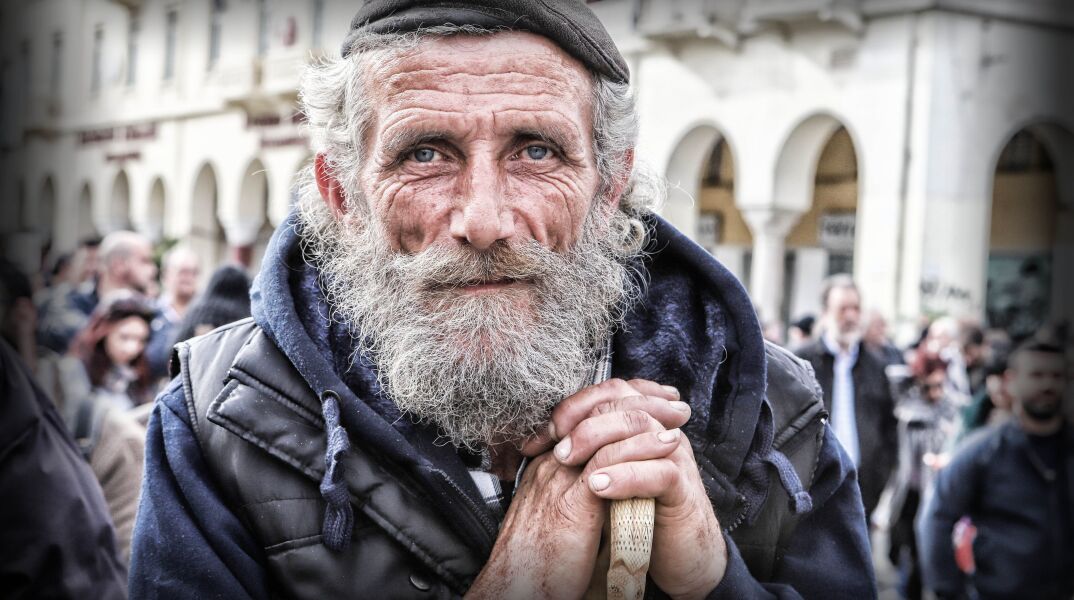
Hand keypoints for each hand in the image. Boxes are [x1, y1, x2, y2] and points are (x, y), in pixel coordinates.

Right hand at [467, 379, 724, 598]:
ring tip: (677, 419)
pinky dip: (642, 447)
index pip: (582, 417)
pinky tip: (667, 444)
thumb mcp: (559, 521)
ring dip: (647, 419)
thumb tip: (609, 488)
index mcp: (547, 467)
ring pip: (603, 429)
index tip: (651, 401)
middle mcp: (551, 465)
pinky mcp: (571, 501)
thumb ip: (580, 499)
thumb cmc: (540, 565)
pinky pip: (610, 460)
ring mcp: (558, 480)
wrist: (519, 589)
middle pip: (594, 413)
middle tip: (672, 402)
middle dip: (638, 401)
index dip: (618, 404)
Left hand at [544, 378, 726, 598]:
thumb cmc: (638, 515)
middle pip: (622, 403)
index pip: (607, 395)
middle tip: (554, 448)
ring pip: (640, 426)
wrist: (680, 556)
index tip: (540, 435)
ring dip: (598, 441)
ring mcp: (674, 457)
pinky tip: (598, 486)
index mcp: (639, 426)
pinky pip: (658, 471)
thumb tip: (540, 446)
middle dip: (581, 422)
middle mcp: (658, 432)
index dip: (571, 408)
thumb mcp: (605, 480)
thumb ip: (583, 460)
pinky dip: (625, 476)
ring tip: (566, 462)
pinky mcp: (684, 490)